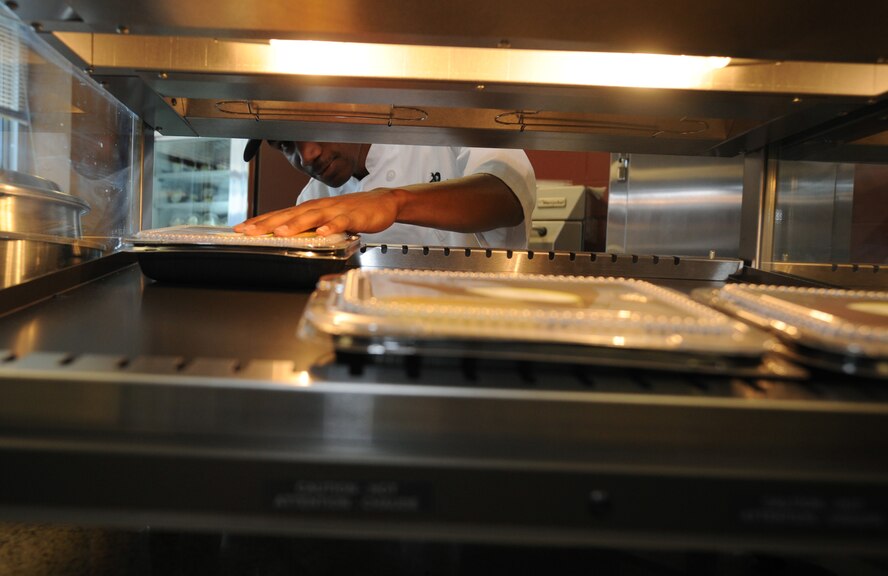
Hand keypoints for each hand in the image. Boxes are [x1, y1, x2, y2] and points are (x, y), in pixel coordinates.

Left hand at [233, 188, 403, 236]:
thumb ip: (307, 228)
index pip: (281, 214)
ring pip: (313, 217)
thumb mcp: (325, 220)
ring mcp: (336, 211)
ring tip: (280, 232)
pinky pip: (342, 222)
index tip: (241, 228)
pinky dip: (332, 227)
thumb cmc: (351, 212)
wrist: (381, 203)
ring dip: (296, 224)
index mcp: (310, 209)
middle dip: (269, 223)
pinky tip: (323, 232)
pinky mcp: (354, 216)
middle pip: (290, 215)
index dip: (261, 221)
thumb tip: (284, 237)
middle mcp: (319, 207)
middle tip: (249, 231)